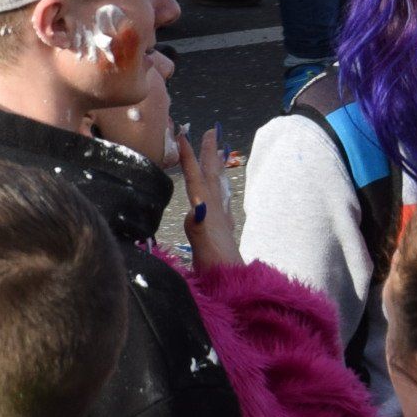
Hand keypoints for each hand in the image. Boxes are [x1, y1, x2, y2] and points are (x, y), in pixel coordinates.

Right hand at [178, 124, 242, 271]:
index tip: (182, 134)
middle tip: (210, 131)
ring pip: (218, 184)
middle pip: (212, 174)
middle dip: (209, 152)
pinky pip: (220, 200)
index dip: (187, 156)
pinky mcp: (221, 228)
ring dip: (216, 166)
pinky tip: (219, 190)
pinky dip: (218, 188)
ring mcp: (220, 218)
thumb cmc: (214, 268)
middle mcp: (215, 210)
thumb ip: (200, 226)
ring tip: (218, 150)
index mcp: (206, 210)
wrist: (234, 285)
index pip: (195, 177)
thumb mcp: (204, 246)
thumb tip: (197, 206)